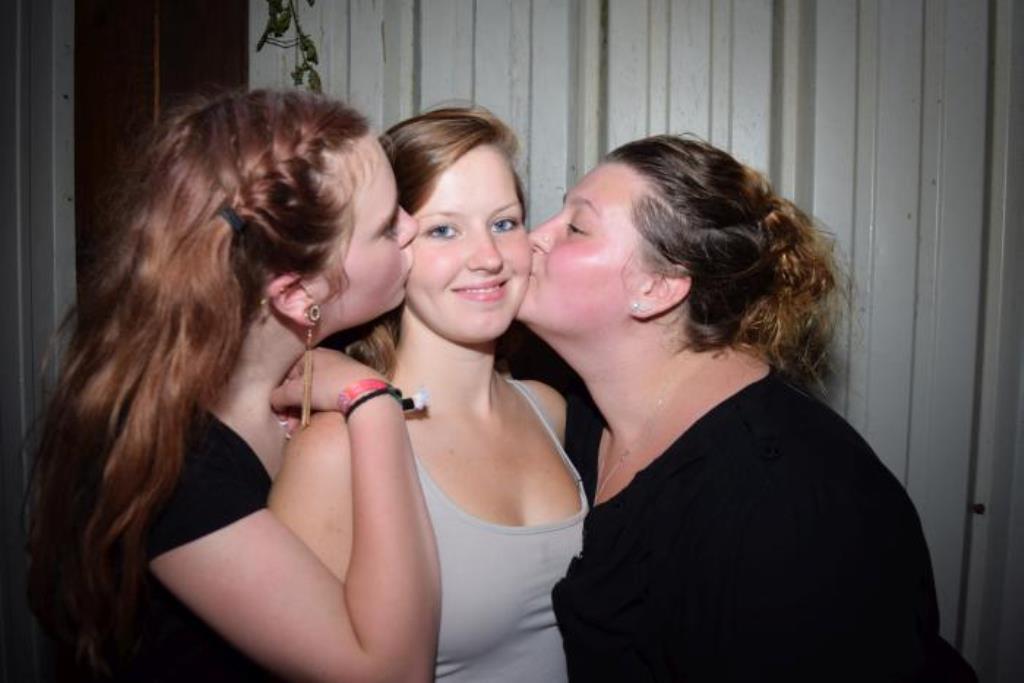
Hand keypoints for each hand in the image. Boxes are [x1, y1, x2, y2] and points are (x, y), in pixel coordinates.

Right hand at [271, 348, 385, 414]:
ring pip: (317, 393)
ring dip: (306, 411)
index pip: (290, 374)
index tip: (281, 412)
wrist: (368, 394)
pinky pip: (332, 397)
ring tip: (302, 428)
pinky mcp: (354, 385)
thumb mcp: (298, 391)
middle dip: (294, 407)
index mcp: (314, 354)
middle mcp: (329, 360)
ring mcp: (342, 372)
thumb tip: (274, 401)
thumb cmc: (330, 386)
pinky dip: (323, 409)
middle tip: (291, 425)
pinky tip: (319, 422)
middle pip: (303, 385)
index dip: (282, 394)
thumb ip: (280, 395)